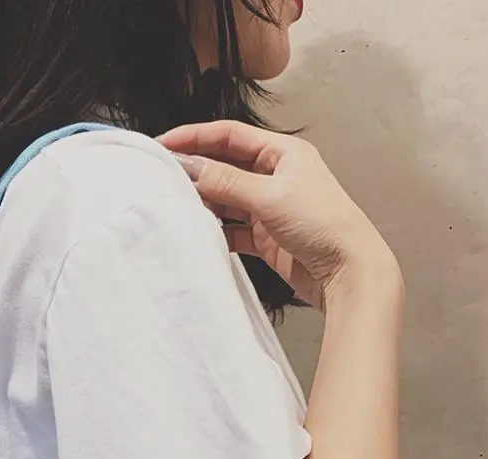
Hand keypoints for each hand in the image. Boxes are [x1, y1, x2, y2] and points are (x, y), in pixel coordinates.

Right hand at [157, 120, 398, 310]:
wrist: (347, 271)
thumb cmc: (323, 225)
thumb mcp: (270, 196)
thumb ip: (226, 182)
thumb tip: (190, 167)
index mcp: (283, 153)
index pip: (230, 136)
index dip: (194, 137)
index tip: (164, 145)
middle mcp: (275, 176)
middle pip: (225, 165)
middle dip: (195, 169)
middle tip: (162, 177)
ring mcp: (269, 207)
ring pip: (225, 197)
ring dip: (203, 200)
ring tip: (176, 204)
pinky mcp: (265, 236)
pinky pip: (231, 227)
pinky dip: (215, 228)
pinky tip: (200, 230)